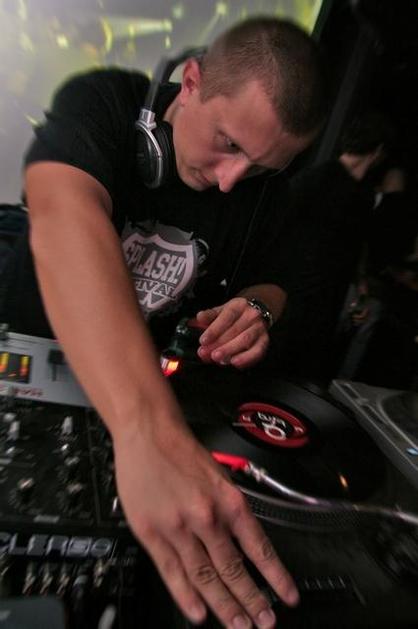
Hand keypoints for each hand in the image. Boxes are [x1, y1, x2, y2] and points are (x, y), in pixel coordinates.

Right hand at [113, 414, 298, 627]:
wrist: (149, 433)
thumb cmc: (181, 450)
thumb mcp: (220, 475)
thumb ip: (230, 509)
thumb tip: (244, 542)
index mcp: (229, 501)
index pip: (259, 548)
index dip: (276, 577)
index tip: (287, 597)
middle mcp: (207, 517)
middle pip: (234, 569)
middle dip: (252, 601)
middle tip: (264, 622)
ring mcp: (178, 528)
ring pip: (206, 576)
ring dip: (225, 606)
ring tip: (240, 626)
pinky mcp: (152, 533)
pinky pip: (172, 572)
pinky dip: (186, 596)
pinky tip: (198, 614)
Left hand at [195, 297, 269, 368]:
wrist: (256, 313)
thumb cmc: (234, 315)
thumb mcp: (220, 311)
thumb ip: (208, 316)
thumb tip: (199, 318)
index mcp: (238, 305)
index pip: (226, 317)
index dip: (214, 330)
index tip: (203, 340)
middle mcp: (251, 315)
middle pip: (235, 331)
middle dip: (218, 344)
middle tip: (206, 353)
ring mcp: (259, 328)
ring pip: (245, 341)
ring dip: (229, 351)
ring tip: (217, 358)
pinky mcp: (264, 341)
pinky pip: (257, 351)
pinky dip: (246, 358)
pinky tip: (234, 362)